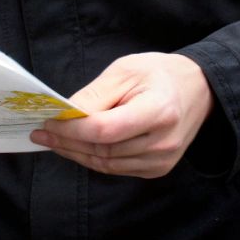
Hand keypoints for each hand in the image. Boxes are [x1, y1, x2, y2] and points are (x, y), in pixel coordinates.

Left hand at [31, 52, 212, 177]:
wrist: (198, 89)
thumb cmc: (159, 73)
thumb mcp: (126, 70)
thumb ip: (95, 94)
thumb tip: (64, 114)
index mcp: (159, 110)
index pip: (105, 130)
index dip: (72, 129)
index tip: (48, 121)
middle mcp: (163, 141)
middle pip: (103, 150)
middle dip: (67, 142)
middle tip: (41, 133)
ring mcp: (162, 160)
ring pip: (106, 164)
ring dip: (75, 153)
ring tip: (53, 140)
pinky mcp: (157, 169)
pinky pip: (116, 169)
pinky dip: (93, 159)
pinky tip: (77, 147)